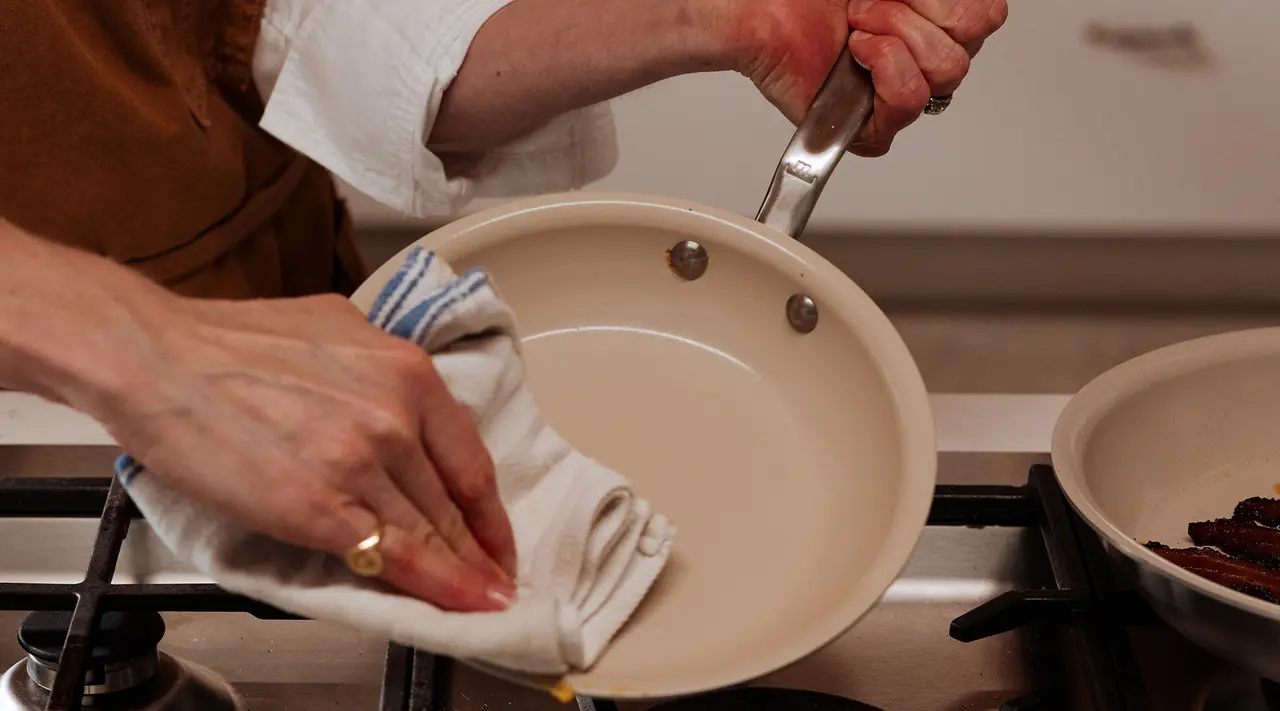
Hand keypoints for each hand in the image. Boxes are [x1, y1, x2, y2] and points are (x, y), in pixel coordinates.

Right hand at [101, 293, 518, 610]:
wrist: (154, 357)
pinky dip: (425, 584)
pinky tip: (446, 601)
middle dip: (480, 549)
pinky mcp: (318, 504)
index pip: (469, 457)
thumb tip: (397, 406)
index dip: (489, 509)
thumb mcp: (336, 332)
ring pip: (428, 532)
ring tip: (481, 599)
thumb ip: (380, 373)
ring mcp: (360, 461)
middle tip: (498, 579)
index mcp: (406, 371)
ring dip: (461, 574)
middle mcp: (394, 414)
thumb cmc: (229, 341)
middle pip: (454, 500)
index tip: (497, 535)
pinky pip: (390, 554)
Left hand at [730, 0, 1007, 155]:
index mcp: (934, 23)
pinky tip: (856, 55)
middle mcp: (921, 61)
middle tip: (866, 7)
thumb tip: (979, 6)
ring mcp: (897, 98)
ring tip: (859, 30)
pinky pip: (910, 101)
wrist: (761, 10)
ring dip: (898, 35)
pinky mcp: (871, 131)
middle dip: (916, 12)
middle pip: (971, 42)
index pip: (986, 15)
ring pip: (948, 71)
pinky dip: (885, 67)